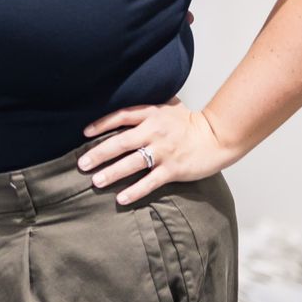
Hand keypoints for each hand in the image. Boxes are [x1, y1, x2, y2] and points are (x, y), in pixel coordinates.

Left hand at [78, 99, 241, 203]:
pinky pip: (150, 182)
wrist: (219, 136)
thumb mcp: (169, 106)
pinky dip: (135, 191)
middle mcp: (154, 132)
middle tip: (82, 164)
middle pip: (120, 142)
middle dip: (98, 153)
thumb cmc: (192, 122)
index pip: (121, 117)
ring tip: (96, 181)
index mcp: (152, 114)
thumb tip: (129, 102)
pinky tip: (121, 198)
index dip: (101, 124)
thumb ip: (149, 107)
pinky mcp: (173, 169)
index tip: (85, 133)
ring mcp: (164, 151)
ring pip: (132, 163)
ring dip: (112, 173)